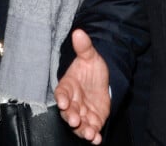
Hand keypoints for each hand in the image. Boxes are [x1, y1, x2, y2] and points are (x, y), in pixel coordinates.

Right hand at [55, 29, 110, 144]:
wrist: (104, 80)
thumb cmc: (91, 69)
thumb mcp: (90, 56)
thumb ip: (84, 47)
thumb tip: (79, 31)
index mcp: (68, 87)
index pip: (61, 93)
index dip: (62, 98)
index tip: (64, 101)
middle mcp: (73, 102)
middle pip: (68, 112)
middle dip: (71, 117)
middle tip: (75, 120)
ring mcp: (82, 113)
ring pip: (79, 125)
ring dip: (82, 130)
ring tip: (89, 133)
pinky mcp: (92, 120)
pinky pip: (91, 130)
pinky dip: (93, 136)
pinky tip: (97, 139)